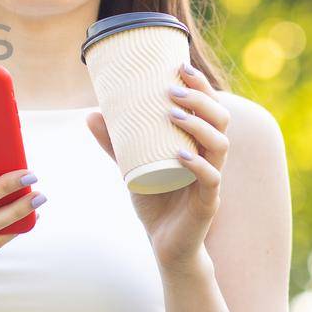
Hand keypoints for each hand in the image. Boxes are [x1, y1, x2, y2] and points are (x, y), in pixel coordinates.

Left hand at [85, 62, 228, 274]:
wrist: (165, 245)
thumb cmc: (155, 201)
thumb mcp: (131, 167)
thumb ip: (115, 143)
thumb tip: (90, 113)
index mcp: (198, 144)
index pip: (209, 108)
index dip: (200, 86)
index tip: (179, 66)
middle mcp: (210, 157)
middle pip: (221, 120)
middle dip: (200, 99)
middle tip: (172, 89)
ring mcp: (212, 180)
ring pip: (220, 145)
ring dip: (199, 126)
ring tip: (173, 114)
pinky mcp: (207, 203)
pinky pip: (211, 180)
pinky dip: (198, 165)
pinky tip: (181, 155)